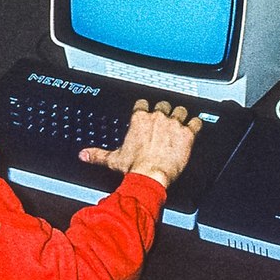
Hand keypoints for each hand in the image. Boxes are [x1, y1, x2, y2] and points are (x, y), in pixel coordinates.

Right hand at [81, 98, 201, 190]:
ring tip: (182, 122)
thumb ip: (98, 154)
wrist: (150, 176)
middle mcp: (157, 117)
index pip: (144, 104)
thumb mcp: (113, 159)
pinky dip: (196, 124)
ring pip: (181, 110)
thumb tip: (83, 154)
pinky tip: (195, 128)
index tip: (148, 114)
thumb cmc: (134, 167)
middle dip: (165, 112)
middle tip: (166, 122)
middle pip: (164, 105)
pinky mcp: (187, 134)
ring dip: (182, 116)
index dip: (146, 109)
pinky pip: (196, 122)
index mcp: (139, 119)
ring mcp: (173, 124)